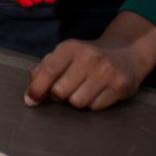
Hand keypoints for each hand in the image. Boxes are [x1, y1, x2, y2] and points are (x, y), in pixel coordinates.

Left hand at [25, 11, 155, 109]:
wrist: (126, 52)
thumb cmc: (87, 56)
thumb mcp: (65, 53)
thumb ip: (46, 67)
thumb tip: (32, 89)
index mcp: (71, 48)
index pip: (49, 71)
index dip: (37, 88)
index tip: (30, 101)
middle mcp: (89, 58)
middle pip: (60, 91)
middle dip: (57, 96)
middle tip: (63, 91)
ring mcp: (106, 73)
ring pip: (77, 103)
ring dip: (75, 101)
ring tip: (81, 90)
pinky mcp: (120, 87)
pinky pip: (96, 107)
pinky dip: (92, 104)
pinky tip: (97, 92)